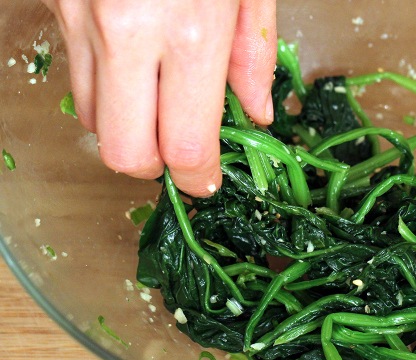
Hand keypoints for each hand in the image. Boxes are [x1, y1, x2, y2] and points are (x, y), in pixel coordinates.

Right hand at [42, 0, 276, 196]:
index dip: (198, 178)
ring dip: (127, 128)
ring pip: (91, 121)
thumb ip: (253, 51)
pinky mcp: (56, 5)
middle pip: (125, 153)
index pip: (185, 147)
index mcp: (189, 31)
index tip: (206, 181)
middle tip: (177, 150)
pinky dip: (103, 90)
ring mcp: (80, 19)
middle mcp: (125, 34)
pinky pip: (74, 77)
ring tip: (156, 99)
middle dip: (155, 166)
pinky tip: (131, 65)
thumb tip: (256, 113)